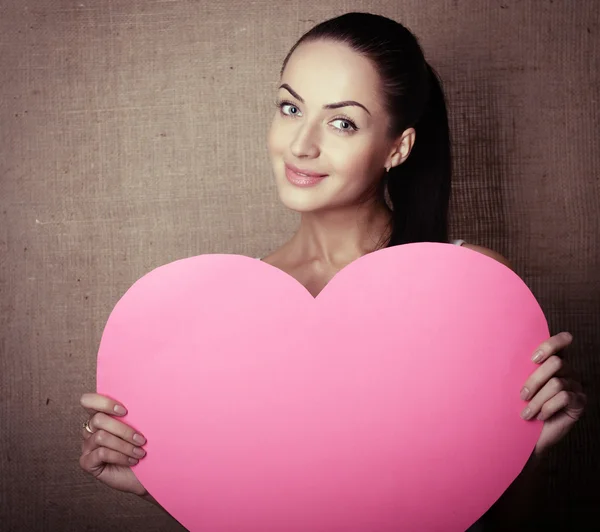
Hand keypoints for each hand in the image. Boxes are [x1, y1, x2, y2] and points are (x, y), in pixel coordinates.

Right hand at [79, 393, 147, 495]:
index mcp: (100, 415)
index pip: (88, 400)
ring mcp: (87, 446)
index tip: (125, 411)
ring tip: (140, 453)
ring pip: (101, 437)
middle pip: (98, 419)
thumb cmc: (143, 445)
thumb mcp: (140, 426)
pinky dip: (120, 456)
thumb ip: (133, 413)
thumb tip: (143, 397)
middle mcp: (90, 429)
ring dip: (125, 445)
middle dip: (124, 430)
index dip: (104, 402)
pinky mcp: (87, 462)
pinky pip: (101, 453)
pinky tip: (132, 461)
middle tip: (141, 439)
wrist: (147, 472)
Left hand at [519, 332, 586, 455]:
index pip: (560, 342)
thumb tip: (501, 354)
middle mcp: (567, 370)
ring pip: (556, 383)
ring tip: (526, 413)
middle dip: (534, 380)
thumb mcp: (516, 385)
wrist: (526, 435)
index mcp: (551, 361)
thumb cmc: (519, 405)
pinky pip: (564, 397)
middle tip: (521, 396)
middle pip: (556, 363)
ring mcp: (575, 385)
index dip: (551, 344)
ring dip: (537, 400)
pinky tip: (540, 417)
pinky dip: (548, 407)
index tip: (533, 358)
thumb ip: (519, 369)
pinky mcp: (579, 402)